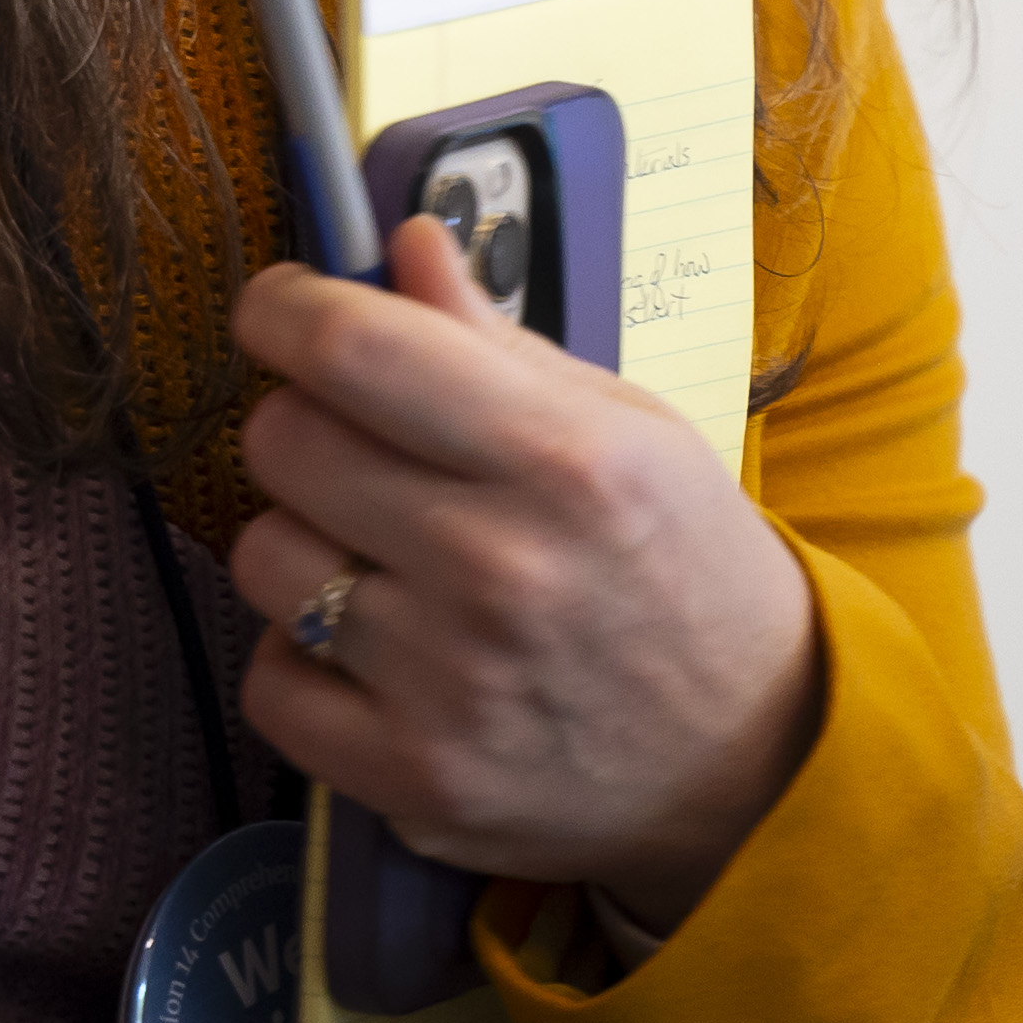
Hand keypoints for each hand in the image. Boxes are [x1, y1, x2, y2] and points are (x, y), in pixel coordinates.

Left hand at [225, 215, 820, 930]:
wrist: (758, 759)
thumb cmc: (683, 567)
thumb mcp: (629, 429)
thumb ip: (497, 340)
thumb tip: (400, 243)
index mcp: (560, 460)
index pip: (350, 348)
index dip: (284, 310)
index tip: (281, 309)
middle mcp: (498, 569)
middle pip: (283, 442)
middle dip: (304, 423)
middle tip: (358, 445)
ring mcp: (449, 685)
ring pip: (263, 557)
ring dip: (305, 542)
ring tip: (384, 557)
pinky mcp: (414, 780)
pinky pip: (271, 680)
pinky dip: (303, 659)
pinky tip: (374, 650)